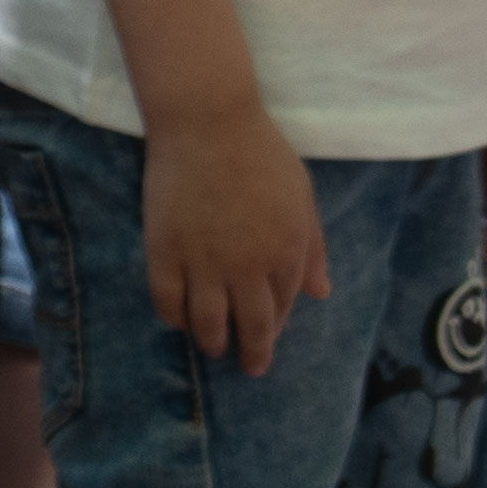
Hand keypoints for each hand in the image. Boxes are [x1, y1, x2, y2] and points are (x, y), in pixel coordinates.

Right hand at [142, 99, 332, 372]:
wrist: (206, 121)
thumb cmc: (261, 153)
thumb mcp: (302, 198)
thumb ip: (313, 248)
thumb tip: (321, 294)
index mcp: (287, 253)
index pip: (283, 307)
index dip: (275, 326)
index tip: (267, 336)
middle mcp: (248, 267)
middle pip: (251, 326)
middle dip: (251, 353)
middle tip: (248, 366)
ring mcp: (204, 261)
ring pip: (208, 323)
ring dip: (212, 342)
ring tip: (212, 348)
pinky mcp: (165, 250)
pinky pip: (167, 300)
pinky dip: (173, 316)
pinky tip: (178, 318)